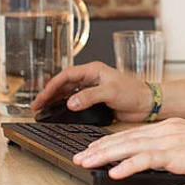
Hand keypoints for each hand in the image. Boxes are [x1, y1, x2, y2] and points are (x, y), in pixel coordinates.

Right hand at [30, 62, 152, 121]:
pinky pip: (76, 103)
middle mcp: (91, 78)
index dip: (51, 86)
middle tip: (37, 106)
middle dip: (49, 94)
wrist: (147, 103)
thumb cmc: (134, 91)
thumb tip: (71, 102)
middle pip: (63, 84)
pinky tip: (59, 113)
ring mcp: (92, 90)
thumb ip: (90, 96)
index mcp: (93, 70)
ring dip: (55, 101)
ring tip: (43, 110)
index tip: (42, 98)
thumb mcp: (111, 92)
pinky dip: (65, 107)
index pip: (66, 76)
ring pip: (68, 93)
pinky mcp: (95, 101)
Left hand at [73, 118, 184, 179]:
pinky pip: (147, 159)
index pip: (133, 133)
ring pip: (130, 146)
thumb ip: (172, 149)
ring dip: (106, 155)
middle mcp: (167, 130)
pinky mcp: (177, 154)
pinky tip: (115, 171)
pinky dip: (128, 164)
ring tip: (88, 162)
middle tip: (80, 155)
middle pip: (126, 138)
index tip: (93, 147)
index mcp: (170, 127)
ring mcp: (171, 140)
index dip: (110, 140)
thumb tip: (157, 158)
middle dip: (100, 147)